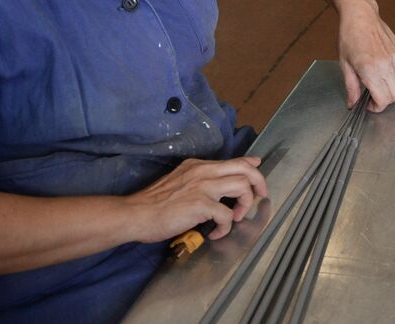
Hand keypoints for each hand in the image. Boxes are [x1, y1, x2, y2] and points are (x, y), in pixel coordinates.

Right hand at [123, 156, 267, 243]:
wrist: (135, 214)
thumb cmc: (153, 203)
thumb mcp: (180, 181)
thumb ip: (200, 179)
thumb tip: (219, 182)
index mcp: (199, 165)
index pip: (234, 160)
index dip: (252, 167)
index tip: (259, 174)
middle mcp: (204, 171)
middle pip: (245, 169)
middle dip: (259, 183)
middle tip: (259, 198)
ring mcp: (203, 187)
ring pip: (242, 186)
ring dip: (244, 204)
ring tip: (234, 218)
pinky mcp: (200, 204)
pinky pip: (227, 215)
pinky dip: (225, 227)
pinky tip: (215, 233)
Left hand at [338, 8, 394, 111]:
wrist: (360, 15)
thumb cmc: (349, 37)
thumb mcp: (345, 65)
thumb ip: (351, 87)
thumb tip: (353, 104)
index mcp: (371, 70)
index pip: (383, 100)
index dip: (376, 107)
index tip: (368, 105)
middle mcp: (387, 65)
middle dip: (385, 100)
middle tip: (373, 96)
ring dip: (391, 89)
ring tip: (377, 82)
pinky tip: (383, 70)